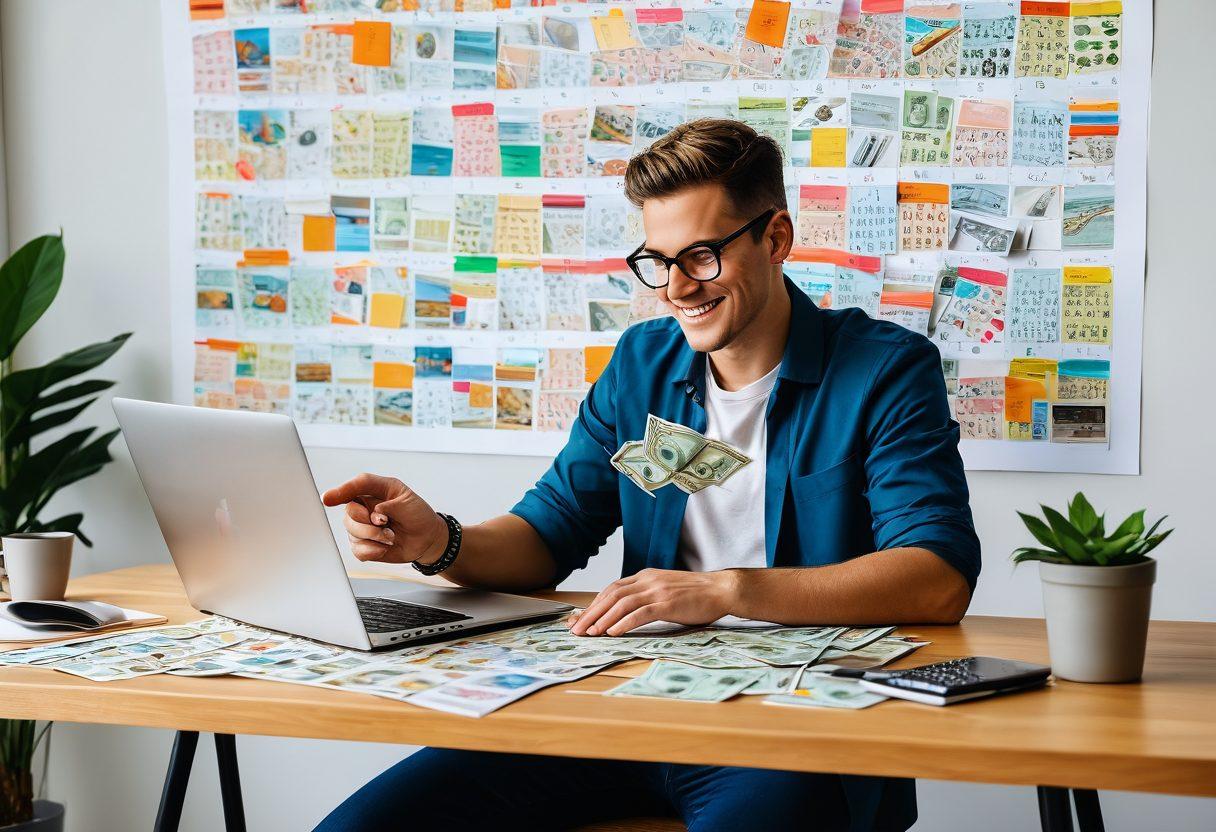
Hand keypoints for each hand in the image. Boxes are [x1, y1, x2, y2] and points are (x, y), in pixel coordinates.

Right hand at [321, 473, 448, 564]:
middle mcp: (365, 507)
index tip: (328, 499)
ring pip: (352, 532)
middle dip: (367, 522)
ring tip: (391, 536)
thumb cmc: (417, 515)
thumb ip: (391, 504)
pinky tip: (384, 548)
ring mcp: (362, 526)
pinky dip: (372, 550)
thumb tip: (374, 511)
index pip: (356, 486)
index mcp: (376, 491)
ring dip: (373, 537)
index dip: (341, 491)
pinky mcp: (364, 544)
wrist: (426, 538)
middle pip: (350, 512)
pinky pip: (357, 550)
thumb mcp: (409, 502)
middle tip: (385, 524)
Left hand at [568, 568, 739, 635]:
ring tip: (590, 633)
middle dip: (591, 613)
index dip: (593, 604)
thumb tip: (625, 613)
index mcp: (645, 577)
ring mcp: (657, 591)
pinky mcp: (668, 603)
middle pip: (611, 595)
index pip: (612, 589)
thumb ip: (647, 596)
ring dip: (603, 619)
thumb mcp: (665, 590)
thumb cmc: (696, 595)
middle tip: (576, 629)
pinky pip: (640, 612)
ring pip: (621, 604)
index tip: (580, 619)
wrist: (722, 589)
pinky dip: (624, 623)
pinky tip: (613, 632)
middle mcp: (648, 581)